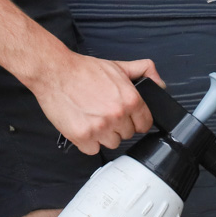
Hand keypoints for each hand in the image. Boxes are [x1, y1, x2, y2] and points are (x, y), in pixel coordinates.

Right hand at [33, 53, 163, 153]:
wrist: (55, 73)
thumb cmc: (84, 70)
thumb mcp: (119, 66)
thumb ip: (143, 71)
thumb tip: (160, 84)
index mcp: (130, 100)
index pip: (145, 124)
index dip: (136, 120)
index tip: (127, 118)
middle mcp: (117, 115)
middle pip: (127, 134)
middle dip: (119, 126)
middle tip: (105, 112)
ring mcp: (100, 128)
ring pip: (112, 144)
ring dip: (104, 135)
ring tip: (93, 118)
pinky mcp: (82, 137)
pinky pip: (93, 150)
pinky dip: (88, 142)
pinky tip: (84, 126)